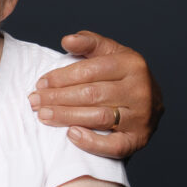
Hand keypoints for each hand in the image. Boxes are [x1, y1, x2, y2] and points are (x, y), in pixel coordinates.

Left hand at [28, 30, 163, 158]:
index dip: (62, 77)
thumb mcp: (110, 52)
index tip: (40, 84)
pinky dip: (91, 142)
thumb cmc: (122, 75)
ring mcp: (141, 116)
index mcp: (132, 64)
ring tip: (44, 116)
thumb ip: (89, 43)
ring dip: (67, 117)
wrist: (152, 102)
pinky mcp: (139, 139)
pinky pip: (114, 146)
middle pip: (92, 94)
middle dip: (58, 98)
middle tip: (34, 102)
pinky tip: (71, 134)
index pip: (90, 70)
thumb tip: (67, 40)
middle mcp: (139, 90)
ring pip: (99, 117)